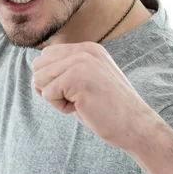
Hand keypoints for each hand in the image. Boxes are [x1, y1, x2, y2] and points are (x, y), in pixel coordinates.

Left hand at [32, 41, 158, 150]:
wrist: (137, 125)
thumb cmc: (109, 109)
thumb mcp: (88, 79)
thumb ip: (67, 69)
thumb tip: (36, 72)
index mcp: (87, 48)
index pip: (46, 55)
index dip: (52, 78)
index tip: (74, 91)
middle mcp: (83, 50)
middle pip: (38, 65)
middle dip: (49, 87)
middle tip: (75, 98)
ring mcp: (80, 62)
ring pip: (40, 79)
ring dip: (55, 98)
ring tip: (80, 102)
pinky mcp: (76, 78)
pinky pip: (48, 94)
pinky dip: (60, 108)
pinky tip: (82, 108)